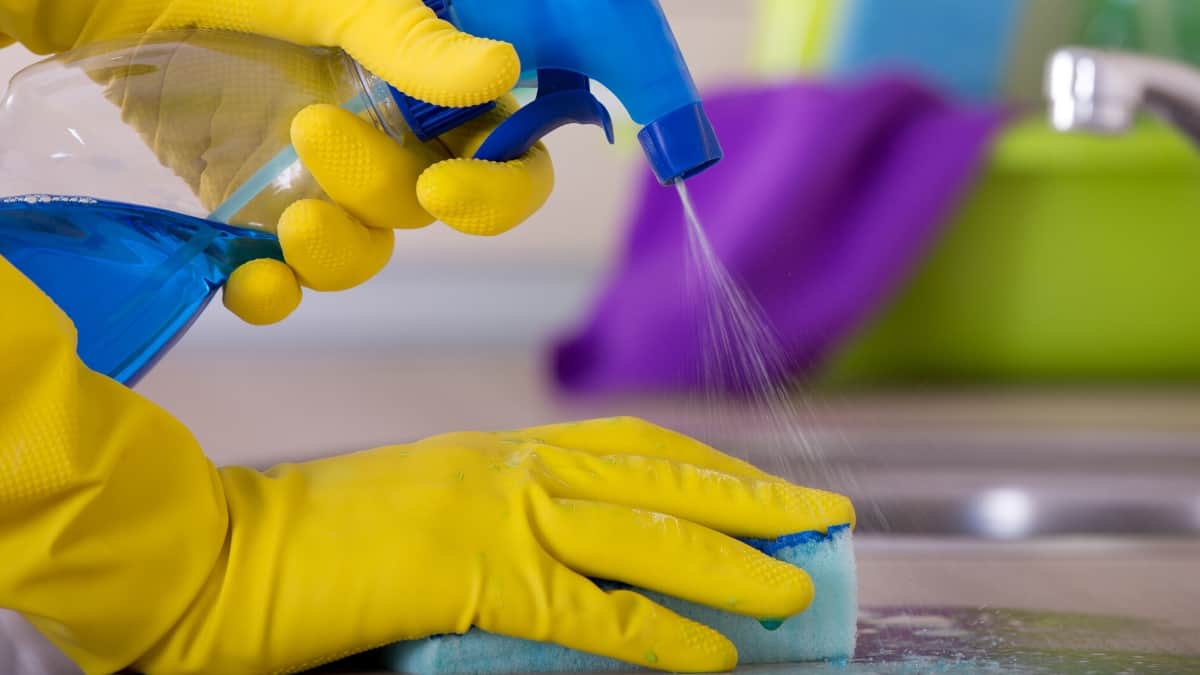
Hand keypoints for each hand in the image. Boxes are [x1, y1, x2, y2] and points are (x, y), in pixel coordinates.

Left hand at [0, 0, 552, 324]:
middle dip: (379, 190)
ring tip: (286, 229)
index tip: (446, 190)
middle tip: (311, 133)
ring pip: (365, 248)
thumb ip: (404, 37)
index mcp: (417, 71)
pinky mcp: (248, 206)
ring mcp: (315, 172)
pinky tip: (249, 282)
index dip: (499, 185)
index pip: (503, 144)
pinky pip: (283, 273)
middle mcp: (380, 126)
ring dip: (338, 256)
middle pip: (428, 204)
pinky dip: (273, 291)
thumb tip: (503, 70)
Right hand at [0, 257, 854, 673]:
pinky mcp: (472, 578)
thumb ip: (494, 524)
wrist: (215, 552)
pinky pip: (590, 611)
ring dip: (729, 560)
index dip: (706, 466)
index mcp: (497, 451)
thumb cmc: (308, 542)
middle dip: (750, 498)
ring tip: (798, 586)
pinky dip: (658, 633)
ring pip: (643, 533)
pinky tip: (713, 655)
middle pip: (657, 477)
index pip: (628, 447)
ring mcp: (495, 516)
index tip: (761, 483)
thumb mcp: (420, 514)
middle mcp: (510, 468)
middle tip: (823, 514)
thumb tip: (566, 563)